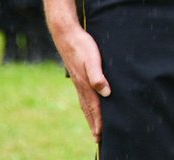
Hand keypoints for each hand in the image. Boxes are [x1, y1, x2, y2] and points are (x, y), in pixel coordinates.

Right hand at [51, 21, 110, 142]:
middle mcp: (81, 85)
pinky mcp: (77, 75)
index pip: (94, 107)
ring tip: (94, 126)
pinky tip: (88, 104)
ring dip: (89, 116)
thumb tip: (106, 93)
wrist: (67, 35)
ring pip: (84, 103)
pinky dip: (86, 104)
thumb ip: (98, 76)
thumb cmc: (82, 46)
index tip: (101, 135)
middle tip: (97, 138)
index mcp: (85, 84)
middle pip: (88, 109)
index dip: (99, 121)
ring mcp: (78, 81)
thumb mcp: (92, 59)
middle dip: (93, 124)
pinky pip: (82, 95)